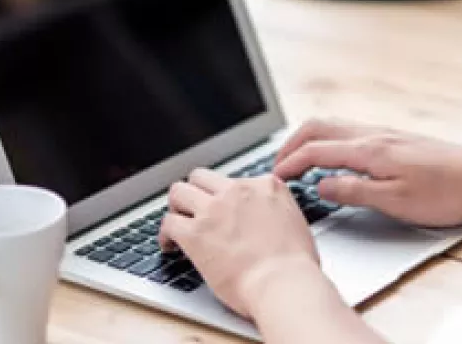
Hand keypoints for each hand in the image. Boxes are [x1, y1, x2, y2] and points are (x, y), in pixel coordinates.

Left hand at [159, 169, 320, 316]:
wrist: (284, 284)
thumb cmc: (295, 267)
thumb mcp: (296, 223)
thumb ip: (276, 213)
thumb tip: (267, 224)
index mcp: (267, 187)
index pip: (235, 179)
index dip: (226, 197)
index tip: (224, 210)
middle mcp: (238, 190)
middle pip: (202, 177)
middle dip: (195, 192)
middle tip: (194, 210)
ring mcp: (215, 209)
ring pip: (179, 191)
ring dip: (176, 207)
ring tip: (177, 222)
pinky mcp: (195, 233)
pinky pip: (168, 222)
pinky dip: (165, 234)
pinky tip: (169, 245)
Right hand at [274, 119, 461, 226]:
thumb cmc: (446, 193)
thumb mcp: (395, 201)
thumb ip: (353, 191)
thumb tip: (320, 185)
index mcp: (369, 150)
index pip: (315, 150)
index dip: (289, 164)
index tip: (274, 179)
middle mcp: (373, 135)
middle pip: (318, 127)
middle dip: (291, 144)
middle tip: (277, 167)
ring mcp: (384, 133)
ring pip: (333, 126)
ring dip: (308, 140)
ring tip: (297, 161)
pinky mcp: (394, 139)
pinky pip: (349, 131)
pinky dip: (328, 141)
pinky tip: (332, 159)